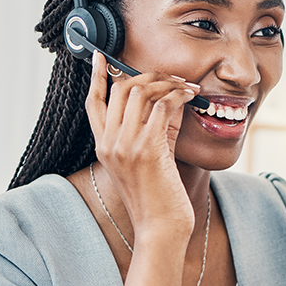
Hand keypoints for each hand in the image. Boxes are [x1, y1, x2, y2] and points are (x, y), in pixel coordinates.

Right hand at [86, 51, 200, 241]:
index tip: (102, 56)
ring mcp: (125, 145)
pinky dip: (178, 94)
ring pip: (140, 92)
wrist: (162, 228)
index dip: (97, 76)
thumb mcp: (151, 157)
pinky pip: (161, 105)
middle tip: (174, 78)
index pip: (93, 102)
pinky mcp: (147, 149)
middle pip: (120, 89)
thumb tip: (169, 96)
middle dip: (149, 75)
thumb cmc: (160, 197)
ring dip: (168, 82)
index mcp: (104, 146)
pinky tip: (191, 95)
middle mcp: (109, 143)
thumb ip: (154, 127)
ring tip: (188, 87)